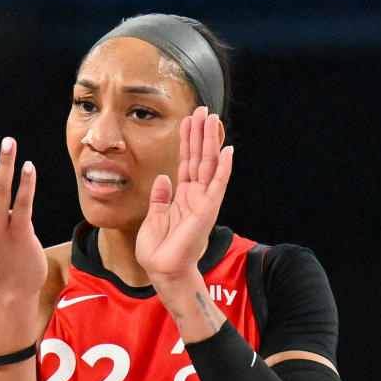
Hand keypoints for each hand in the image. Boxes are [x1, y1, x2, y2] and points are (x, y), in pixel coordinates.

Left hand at [136, 107, 233, 284]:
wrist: (163, 271)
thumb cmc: (158, 251)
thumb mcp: (152, 218)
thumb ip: (159, 197)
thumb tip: (163, 177)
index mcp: (182, 198)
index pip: (186, 163)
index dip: (187, 141)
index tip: (188, 120)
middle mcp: (195, 196)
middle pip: (199, 158)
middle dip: (201, 133)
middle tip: (203, 110)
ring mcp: (203, 202)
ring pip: (210, 165)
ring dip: (211, 142)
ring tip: (213, 119)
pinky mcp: (208, 209)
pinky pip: (218, 184)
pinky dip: (224, 167)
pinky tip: (228, 150)